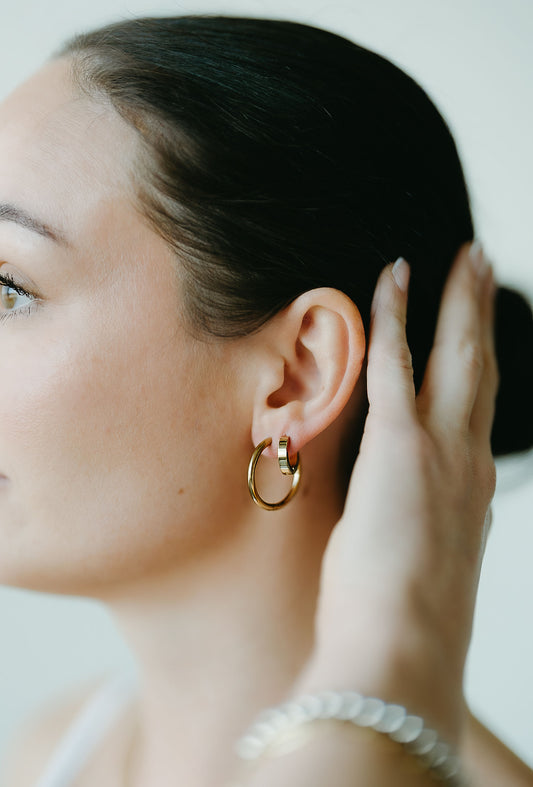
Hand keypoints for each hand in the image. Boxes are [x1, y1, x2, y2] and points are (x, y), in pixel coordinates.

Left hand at [304, 243, 497, 738]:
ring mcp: (441, 450)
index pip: (477, 415)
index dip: (478, 371)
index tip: (476, 342)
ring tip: (462, 260)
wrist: (400, 659)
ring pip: (458, 355)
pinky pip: (397, 361)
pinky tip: (392, 277)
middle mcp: (468, 463)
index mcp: (470, 493)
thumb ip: (416, 532)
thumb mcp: (418, 570)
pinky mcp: (400, 446)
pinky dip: (395, 315)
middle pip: (482, 370)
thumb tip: (402, 524)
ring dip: (457, 302)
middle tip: (481, 270)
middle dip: (481, 317)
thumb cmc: (401, 627)